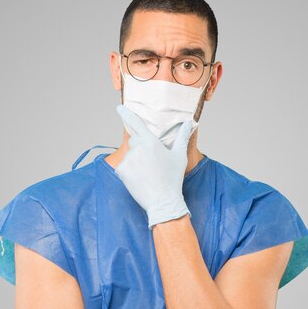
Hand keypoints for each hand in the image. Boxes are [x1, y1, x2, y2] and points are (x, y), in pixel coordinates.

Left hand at [115, 104, 192, 229]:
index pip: (137, 124)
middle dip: (141, 149)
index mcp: (151, 142)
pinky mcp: (122, 171)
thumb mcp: (180, 156)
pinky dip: (129, 172)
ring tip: (147, 175)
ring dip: (135, 162)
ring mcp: (129, 160)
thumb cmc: (173, 178)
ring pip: (129, 156)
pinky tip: (139, 180)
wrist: (163, 201)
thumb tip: (189, 123)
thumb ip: (182, 137)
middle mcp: (138, 148)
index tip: (118, 107)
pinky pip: (123, 167)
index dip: (126, 114)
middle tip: (152, 165)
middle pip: (135, 142)